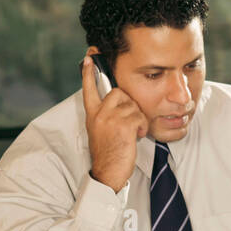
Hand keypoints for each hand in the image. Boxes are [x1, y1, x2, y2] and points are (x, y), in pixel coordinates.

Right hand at [81, 53, 148, 192]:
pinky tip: (136, 137)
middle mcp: (99, 114)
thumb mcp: (100, 130)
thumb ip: (105, 115)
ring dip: (137, 118)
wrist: (107, 172)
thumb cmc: (108, 153)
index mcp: (92, 114)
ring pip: (132, 105)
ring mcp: (110, 119)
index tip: (89, 58)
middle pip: (118, 92)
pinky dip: (142, 127)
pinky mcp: (123, 126)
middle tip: (129, 120)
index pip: (88, 89)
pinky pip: (139, 117)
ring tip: (132, 132)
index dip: (88, 73)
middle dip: (129, 104)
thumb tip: (118, 102)